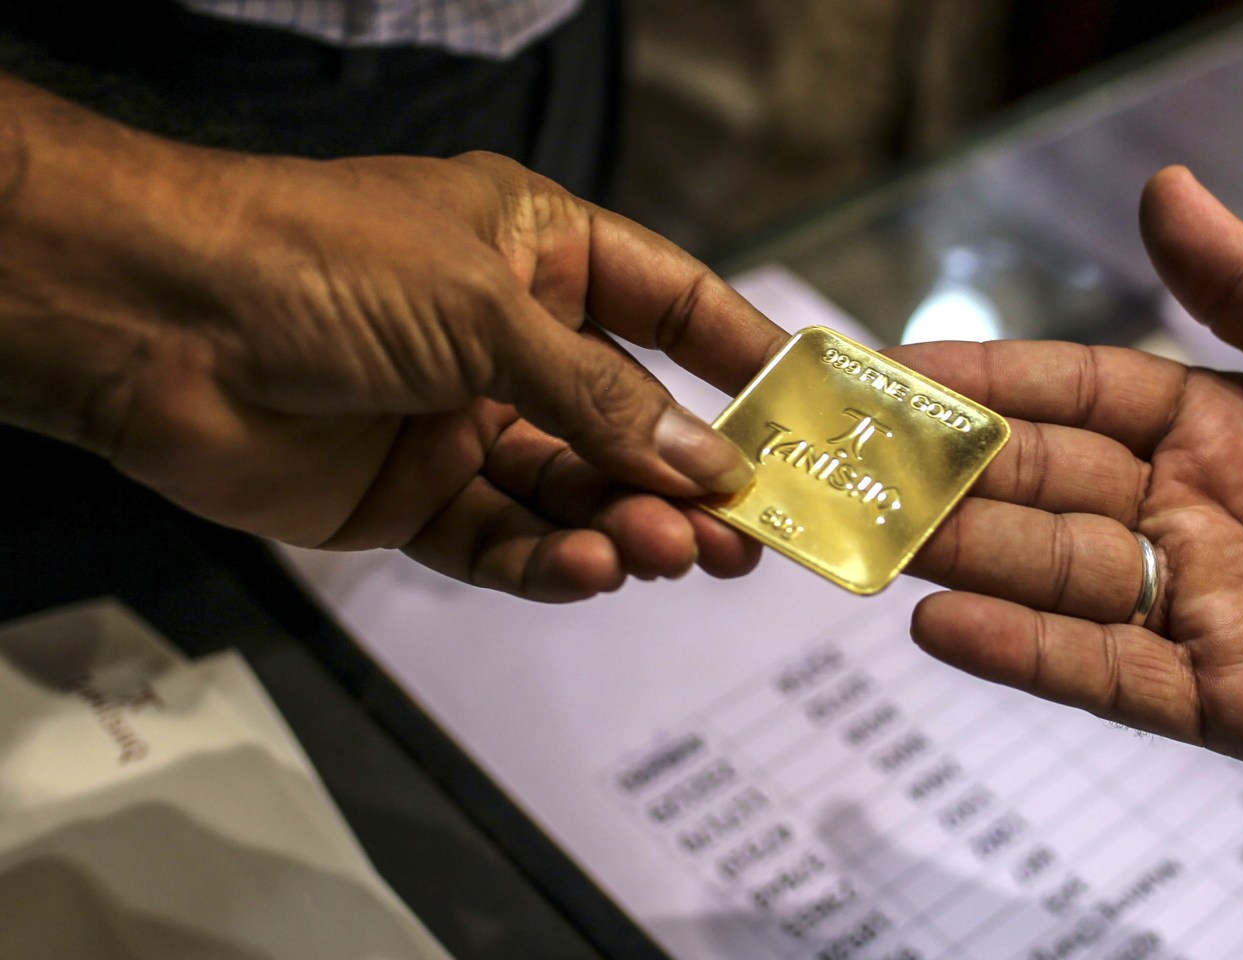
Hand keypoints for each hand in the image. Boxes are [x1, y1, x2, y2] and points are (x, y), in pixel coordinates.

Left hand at [0, 78, 787, 599]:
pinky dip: (550, 562)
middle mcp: (510, 342)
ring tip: (672, 552)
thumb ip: (599, 399)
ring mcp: (464, 423)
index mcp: (537, 255)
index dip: (740, 354)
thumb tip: (709, 466)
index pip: (669, 304)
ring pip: (576, 492)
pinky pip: (505, 541)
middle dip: (689, 475)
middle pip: (631, 420)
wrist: (155, 324)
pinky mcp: (415, 499)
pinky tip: (588, 568)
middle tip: (747, 532)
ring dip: (627, 525)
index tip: (806, 412)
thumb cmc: (322, 263)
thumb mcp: (485, 312)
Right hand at [895, 166, 1242, 790]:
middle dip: (945, 469)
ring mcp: (1208, 609)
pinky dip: (1023, 654)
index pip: (1073, 394)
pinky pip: (1109, 676)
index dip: (985, 379)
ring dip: (960, 552)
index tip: (890, 367)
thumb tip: (1160, 192)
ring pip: (1057, 576)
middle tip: (840, 458)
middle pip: (1045, 487)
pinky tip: (938, 623)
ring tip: (865, 532)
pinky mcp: (1231, 701)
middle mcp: (1198, 514)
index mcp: (1224, 424)